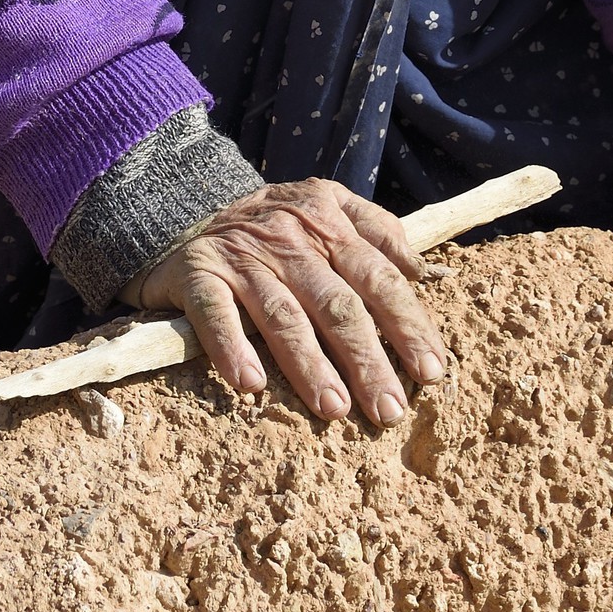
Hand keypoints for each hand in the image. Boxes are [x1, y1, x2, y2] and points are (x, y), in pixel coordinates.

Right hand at [130, 177, 445, 425]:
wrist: (181, 201)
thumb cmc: (272, 222)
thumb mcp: (325, 205)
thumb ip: (375, 230)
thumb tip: (421, 272)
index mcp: (328, 218)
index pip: (379, 276)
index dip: (408, 324)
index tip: (431, 372)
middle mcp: (290, 234)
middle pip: (337, 303)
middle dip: (368, 360)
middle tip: (389, 410)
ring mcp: (243, 254)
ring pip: (283, 315)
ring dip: (310, 365)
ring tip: (335, 410)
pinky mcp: (198, 272)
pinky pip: (216, 313)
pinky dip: (232, 347)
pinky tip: (249, 384)